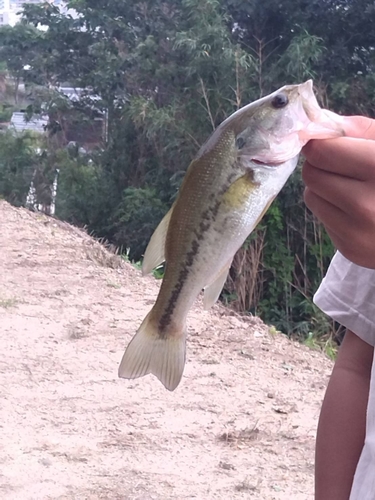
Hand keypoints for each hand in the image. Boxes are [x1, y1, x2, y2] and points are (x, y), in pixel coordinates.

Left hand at [302, 116, 374, 268]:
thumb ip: (360, 130)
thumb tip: (319, 123)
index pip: (321, 151)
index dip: (322, 143)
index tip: (330, 143)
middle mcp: (366, 204)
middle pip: (311, 174)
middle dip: (321, 165)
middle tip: (344, 166)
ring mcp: (356, 231)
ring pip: (311, 197)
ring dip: (324, 189)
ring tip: (354, 189)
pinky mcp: (350, 248)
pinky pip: (322, 219)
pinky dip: (334, 210)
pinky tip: (359, 211)